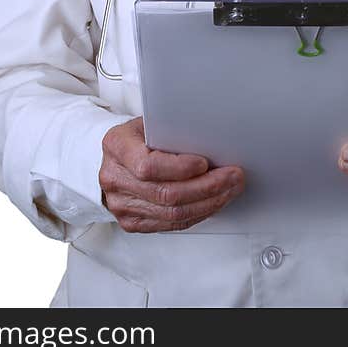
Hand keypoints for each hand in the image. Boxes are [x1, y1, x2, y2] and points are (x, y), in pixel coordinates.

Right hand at [99, 117, 244, 232]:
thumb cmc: (138, 136)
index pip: (148, 166)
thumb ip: (170, 130)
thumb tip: (210, 138)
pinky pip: (171, 224)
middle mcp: (115, 178)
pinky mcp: (133, 222)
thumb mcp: (149, 122)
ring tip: (230, 189)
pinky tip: (213, 202)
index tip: (205, 163)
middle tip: (232, 177)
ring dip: (209, 203)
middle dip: (207, 187)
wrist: (116, 157)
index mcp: (117, 146)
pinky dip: (197, 214)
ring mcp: (122, 205)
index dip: (180, 168)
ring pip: (172, 213)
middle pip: (166, 193)